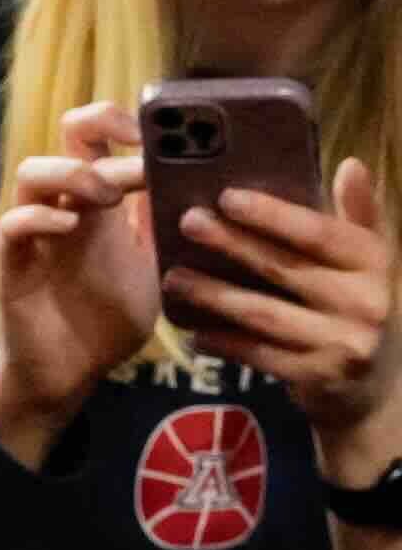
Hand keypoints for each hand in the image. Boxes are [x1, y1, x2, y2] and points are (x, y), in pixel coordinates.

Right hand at [0, 100, 154, 464]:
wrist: (68, 372)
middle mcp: (66, 206)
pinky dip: (40, 219)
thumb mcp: (152, 269)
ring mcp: (35, 232)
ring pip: (33, 172)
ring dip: (73, 173)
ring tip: (106, 193)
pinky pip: (14, 225)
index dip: (124, 121)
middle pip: (65, 136)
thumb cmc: (108, 319)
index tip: (161, 131)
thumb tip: (206, 191)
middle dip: (99, 125)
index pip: (101, 138)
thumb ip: (163, 230)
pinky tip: (70, 228)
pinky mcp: (14, 262)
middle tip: (138, 144)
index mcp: (99, 204)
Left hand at [162, 157, 401, 469]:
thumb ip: (354, 216)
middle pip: (285, 268)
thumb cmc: (356, 303)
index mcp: (374, 263)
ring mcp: (343, 344)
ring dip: (214, 295)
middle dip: (231, 245)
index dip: (273, 214)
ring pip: (264, 313)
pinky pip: (260, 354)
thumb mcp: (366, 261)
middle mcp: (365, 303)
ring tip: (172, 278)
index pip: (321, 233)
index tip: (226, 195)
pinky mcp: (319, 377)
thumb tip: (351, 164)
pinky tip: (193, 330)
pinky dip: (224, 342)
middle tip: (186, 222)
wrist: (376, 385)